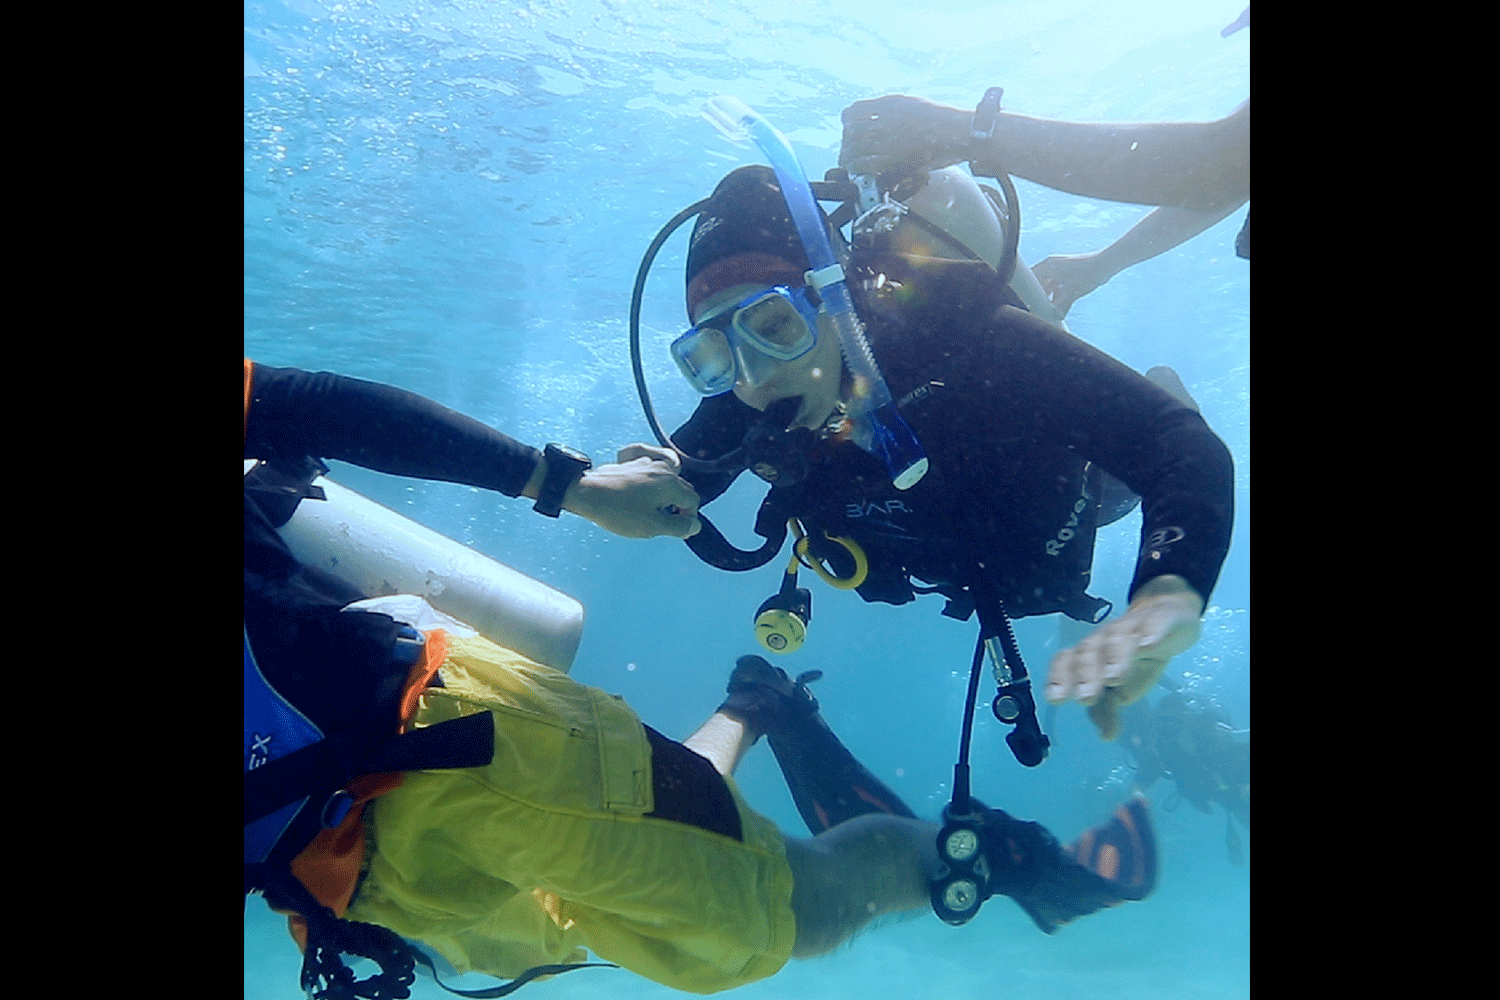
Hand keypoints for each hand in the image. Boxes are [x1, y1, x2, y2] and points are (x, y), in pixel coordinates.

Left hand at [564, 443, 701, 539]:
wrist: (585, 493)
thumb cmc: (618, 511)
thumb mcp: (652, 527)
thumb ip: (678, 527)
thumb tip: (694, 525)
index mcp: (672, 484)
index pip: (692, 501)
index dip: (687, 518)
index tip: (673, 529)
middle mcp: (663, 468)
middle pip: (682, 487)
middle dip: (677, 505)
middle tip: (662, 522)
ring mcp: (646, 461)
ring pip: (669, 472)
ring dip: (667, 489)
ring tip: (656, 505)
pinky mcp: (631, 460)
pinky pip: (649, 457)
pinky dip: (652, 466)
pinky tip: (646, 476)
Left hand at [839, 95, 974, 176]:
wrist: (959, 132)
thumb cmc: (941, 119)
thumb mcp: (912, 104)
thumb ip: (890, 108)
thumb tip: (873, 114)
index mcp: (888, 105)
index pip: (852, 113)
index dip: (847, 124)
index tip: (850, 131)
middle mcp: (884, 120)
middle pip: (850, 134)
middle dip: (846, 145)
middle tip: (847, 154)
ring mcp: (887, 140)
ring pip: (854, 150)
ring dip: (849, 159)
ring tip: (850, 165)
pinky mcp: (893, 159)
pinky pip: (865, 165)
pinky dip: (859, 170)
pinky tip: (860, 173)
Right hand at [1030, 253, 1110, 318]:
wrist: (1106, 265)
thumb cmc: (1088, 273)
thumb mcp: (1072, 292)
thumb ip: (1062, 306)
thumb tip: (1054, 317)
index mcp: (1048, 265)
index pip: (1029, 277)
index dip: (1025, 290)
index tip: (1023, 302)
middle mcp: (1051, 267)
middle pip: (1038, 284)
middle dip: (1037, 297)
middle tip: (1033, 310)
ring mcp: (1059, 271)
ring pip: (1048, 287)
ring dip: (1047, 299)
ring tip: (1045, 312)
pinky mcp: (1067, 277)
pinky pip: (1057, 288)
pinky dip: (1056, 298)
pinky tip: (1057, 310)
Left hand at [1045, 576, 1203, 740]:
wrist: (1167, 620)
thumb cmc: (1133, 658)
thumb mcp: (1120, 687)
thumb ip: (1107, 709)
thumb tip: (1105, 735)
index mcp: (1090, 654)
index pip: (1067, 661)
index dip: (1059, 677)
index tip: (1055, 699)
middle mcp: (1104, 638)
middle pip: (1090, 652)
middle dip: (1086, 675)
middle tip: (1086, 697)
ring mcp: (1131, 627)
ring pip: (1118, 638)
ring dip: (1114, 657)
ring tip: (1115, 677)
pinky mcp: (1159, 620)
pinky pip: (1154, 623)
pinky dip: (1151, 633)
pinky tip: (1149, 645)